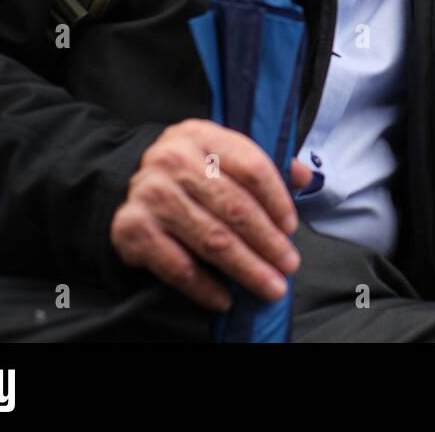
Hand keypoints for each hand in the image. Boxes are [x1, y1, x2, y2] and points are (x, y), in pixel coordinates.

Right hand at [111, 119, 313, 310]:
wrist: (130, 181)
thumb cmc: (192, 171)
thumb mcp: (223, 154)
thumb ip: (263, 165)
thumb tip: (305, 178)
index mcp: (202, 136)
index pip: (252, 167)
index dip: (278, 201)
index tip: (291, 228)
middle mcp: (173, 160)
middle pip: (235, 206)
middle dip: (268, 242)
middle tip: (288, 265)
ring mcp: (150, 194)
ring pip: (212, 239)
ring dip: (246, 268)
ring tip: (270, 286)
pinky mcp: (132, 228)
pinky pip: (177, 265)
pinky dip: (204, 287)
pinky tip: (225, 298)